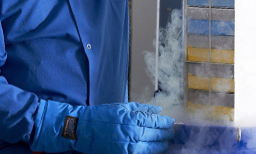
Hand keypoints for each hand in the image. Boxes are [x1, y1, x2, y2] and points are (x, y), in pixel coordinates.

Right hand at [30, 100, 174, 153]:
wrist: (84, 129)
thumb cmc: (103, 115)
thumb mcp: (123, 107)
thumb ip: (142, 109)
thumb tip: (158, 110)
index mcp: (133, 119)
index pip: (156, 122)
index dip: (166, 122)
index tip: (171, 122)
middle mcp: (133, 134)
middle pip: (157, 136)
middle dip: (166, 134)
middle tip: (172, 132)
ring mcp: (128, 148)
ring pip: (152, 148)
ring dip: (161, 145)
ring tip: (166, 142)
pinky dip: (150, 151)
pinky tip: (154, 149)